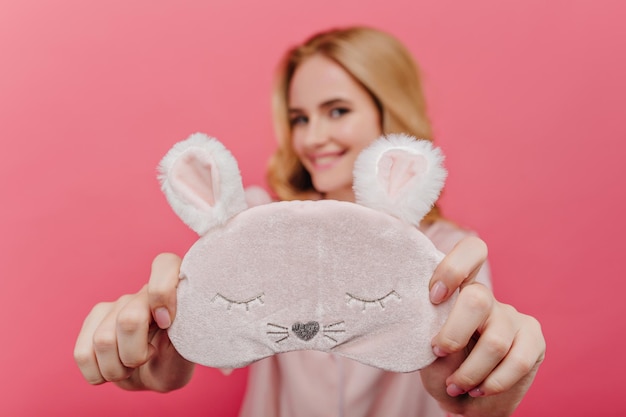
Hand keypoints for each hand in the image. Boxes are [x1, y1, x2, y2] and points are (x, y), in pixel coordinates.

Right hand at [73, 253, 193, 391]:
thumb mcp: (190, 350)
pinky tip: (112, 368)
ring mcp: (114, 305)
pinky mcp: (92, 322)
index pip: (165, 264)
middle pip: (129, 319)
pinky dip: (98, 373)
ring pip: (102, 340)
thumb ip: (185, 329)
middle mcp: (142, 293)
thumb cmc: (176, 360)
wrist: (155, 376)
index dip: (163, 294)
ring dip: (117, 369)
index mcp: (174, 289)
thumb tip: (163, 315)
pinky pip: (82, 353)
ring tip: (130, 367)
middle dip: (136, 355)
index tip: (167, 324)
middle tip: (147, 359)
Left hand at [422, 236, 545, 416]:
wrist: (469, 401)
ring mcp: (512, 316)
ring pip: (494, 341)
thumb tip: (433, 329)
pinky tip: (480, 389)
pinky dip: (494, 382)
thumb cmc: (443, 369)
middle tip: (438, 353)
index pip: (472, 251)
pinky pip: (518, 361)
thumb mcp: (429, 353)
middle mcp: (487, 298)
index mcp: (459, 289)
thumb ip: (433, 335)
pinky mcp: (533, 339)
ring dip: (470, 372)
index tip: (434, 297)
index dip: (454, 267)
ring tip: (455, 386)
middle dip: (453, 334)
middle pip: (478, 299)